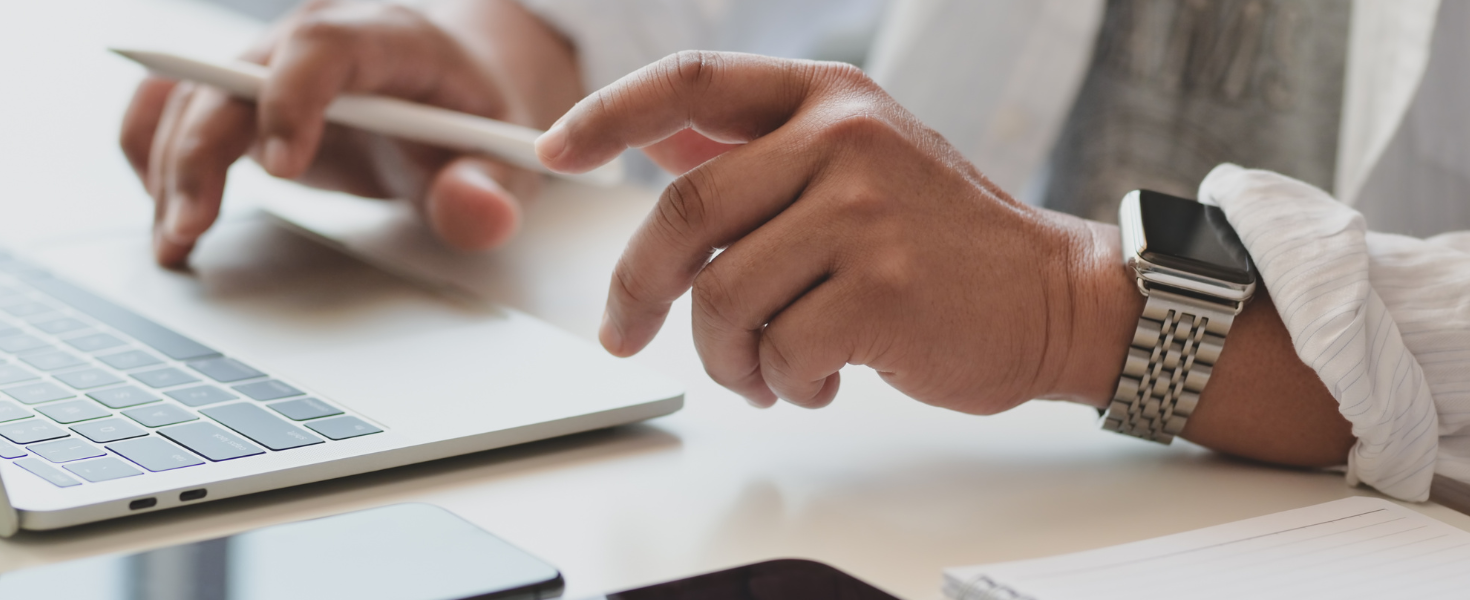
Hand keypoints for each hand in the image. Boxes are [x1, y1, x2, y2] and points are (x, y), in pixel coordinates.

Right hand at [119, 0, 581, 265]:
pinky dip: (155, 157)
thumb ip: (490, 191)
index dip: (293, 97)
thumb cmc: (474, 124)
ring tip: (173, 242)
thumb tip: (474, 213)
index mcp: (390, 40)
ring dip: (169, 167)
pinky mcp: (244, 99)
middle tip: (189, 228)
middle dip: (201, 150)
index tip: (283, 168)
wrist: (453, 95)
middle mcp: (316, 41)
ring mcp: (271, 67)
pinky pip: (174, 108)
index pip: (324, 44)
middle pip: (236, 74)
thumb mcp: (505, 162)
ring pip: (192, 95)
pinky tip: (166, 215)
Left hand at [537, 52, 1136, 413]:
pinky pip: (778, 350)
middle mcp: (843, 141)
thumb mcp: (856, 161)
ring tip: (767, 368)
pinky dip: (782, 382)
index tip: (554, 151)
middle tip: (622, 331)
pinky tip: (820, 377)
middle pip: (684, 213)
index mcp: (827, 98)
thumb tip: (649, 142)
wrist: (1055, 298)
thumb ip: (758, 152)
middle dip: (637, 287)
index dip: (609, 115)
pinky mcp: (882, 292)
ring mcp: (865, 214)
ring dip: (728, 355)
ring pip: (723, 298)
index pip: (690, 81)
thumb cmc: (941, 240)